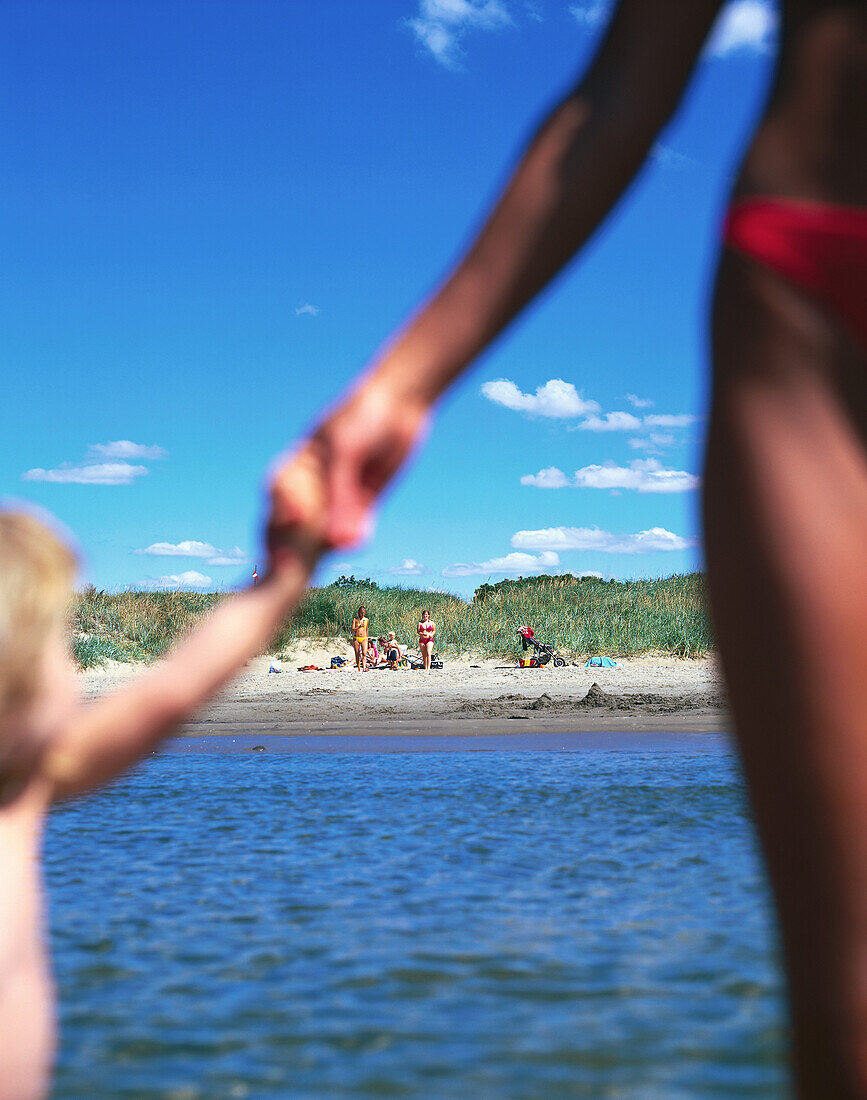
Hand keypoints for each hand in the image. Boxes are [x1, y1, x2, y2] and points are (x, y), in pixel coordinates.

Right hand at [268, 377, 429, 553]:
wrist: (398, 405)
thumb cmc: (361, 418)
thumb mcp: (345, 451)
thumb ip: (341, 495)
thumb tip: (340, 543)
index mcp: (293, 469)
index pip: (278, 498)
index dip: (279, 519)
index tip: (287, 531)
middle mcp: (308, 489)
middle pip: (292, 525)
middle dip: (292, 548)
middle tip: (295, 570)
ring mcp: (334, 500)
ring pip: (322, 535)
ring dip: (322, 550)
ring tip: (326, 562)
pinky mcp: (360, 508)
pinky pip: (352, 531)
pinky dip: (353, 538)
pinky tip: (360, 540)